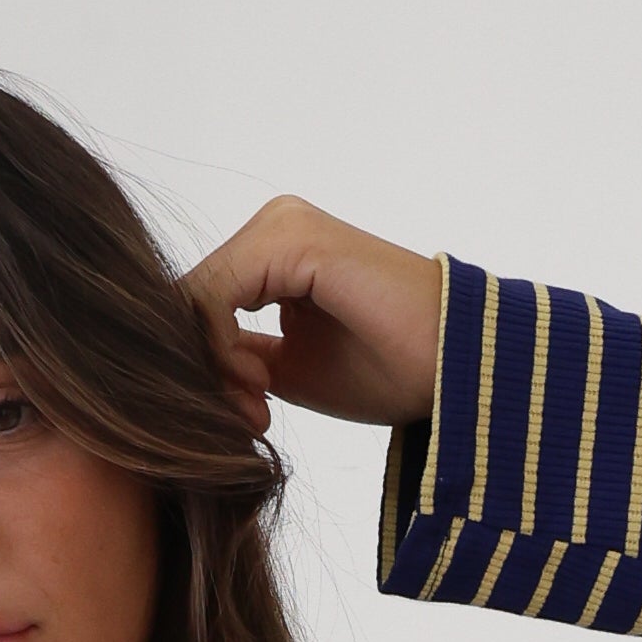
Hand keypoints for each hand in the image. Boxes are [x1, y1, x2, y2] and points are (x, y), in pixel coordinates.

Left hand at [185, 197, 440, 435]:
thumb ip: (239, 358)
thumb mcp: (291, 368)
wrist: (457, 367)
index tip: (250, 415)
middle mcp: (275, 225)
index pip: (201, 303)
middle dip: (206, 367)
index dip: (205, 365)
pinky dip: (222, 350)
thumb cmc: (390, 368)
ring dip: (214, 364)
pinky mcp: (290, 240)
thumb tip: (184, 369)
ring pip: (194, 299)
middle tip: (252, 416)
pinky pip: (214, 296)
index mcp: (276, 249)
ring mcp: (282, 226)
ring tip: (261, 406)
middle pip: (189, 299)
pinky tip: (263, 385)